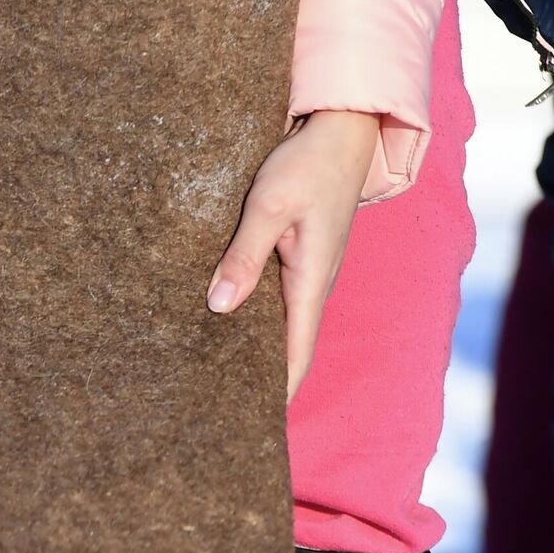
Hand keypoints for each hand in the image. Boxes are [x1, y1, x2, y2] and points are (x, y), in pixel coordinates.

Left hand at [207, 110, 377, 399]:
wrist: (340, 128)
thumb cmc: (306, 164)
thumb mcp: (268, 207)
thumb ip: (243, 257)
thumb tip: (217, 307)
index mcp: (311, 283)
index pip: (294, 356)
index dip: (277, 393)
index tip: (252, 424)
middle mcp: (313, 284)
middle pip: (287, 346)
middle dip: (260, 377)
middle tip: (219, 406)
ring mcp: (308, 270)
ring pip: (280, 321)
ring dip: (254, 345)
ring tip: (213, 372)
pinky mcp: (298, 253)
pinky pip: (276, 296)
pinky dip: (253, 313)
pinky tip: (224, 318)